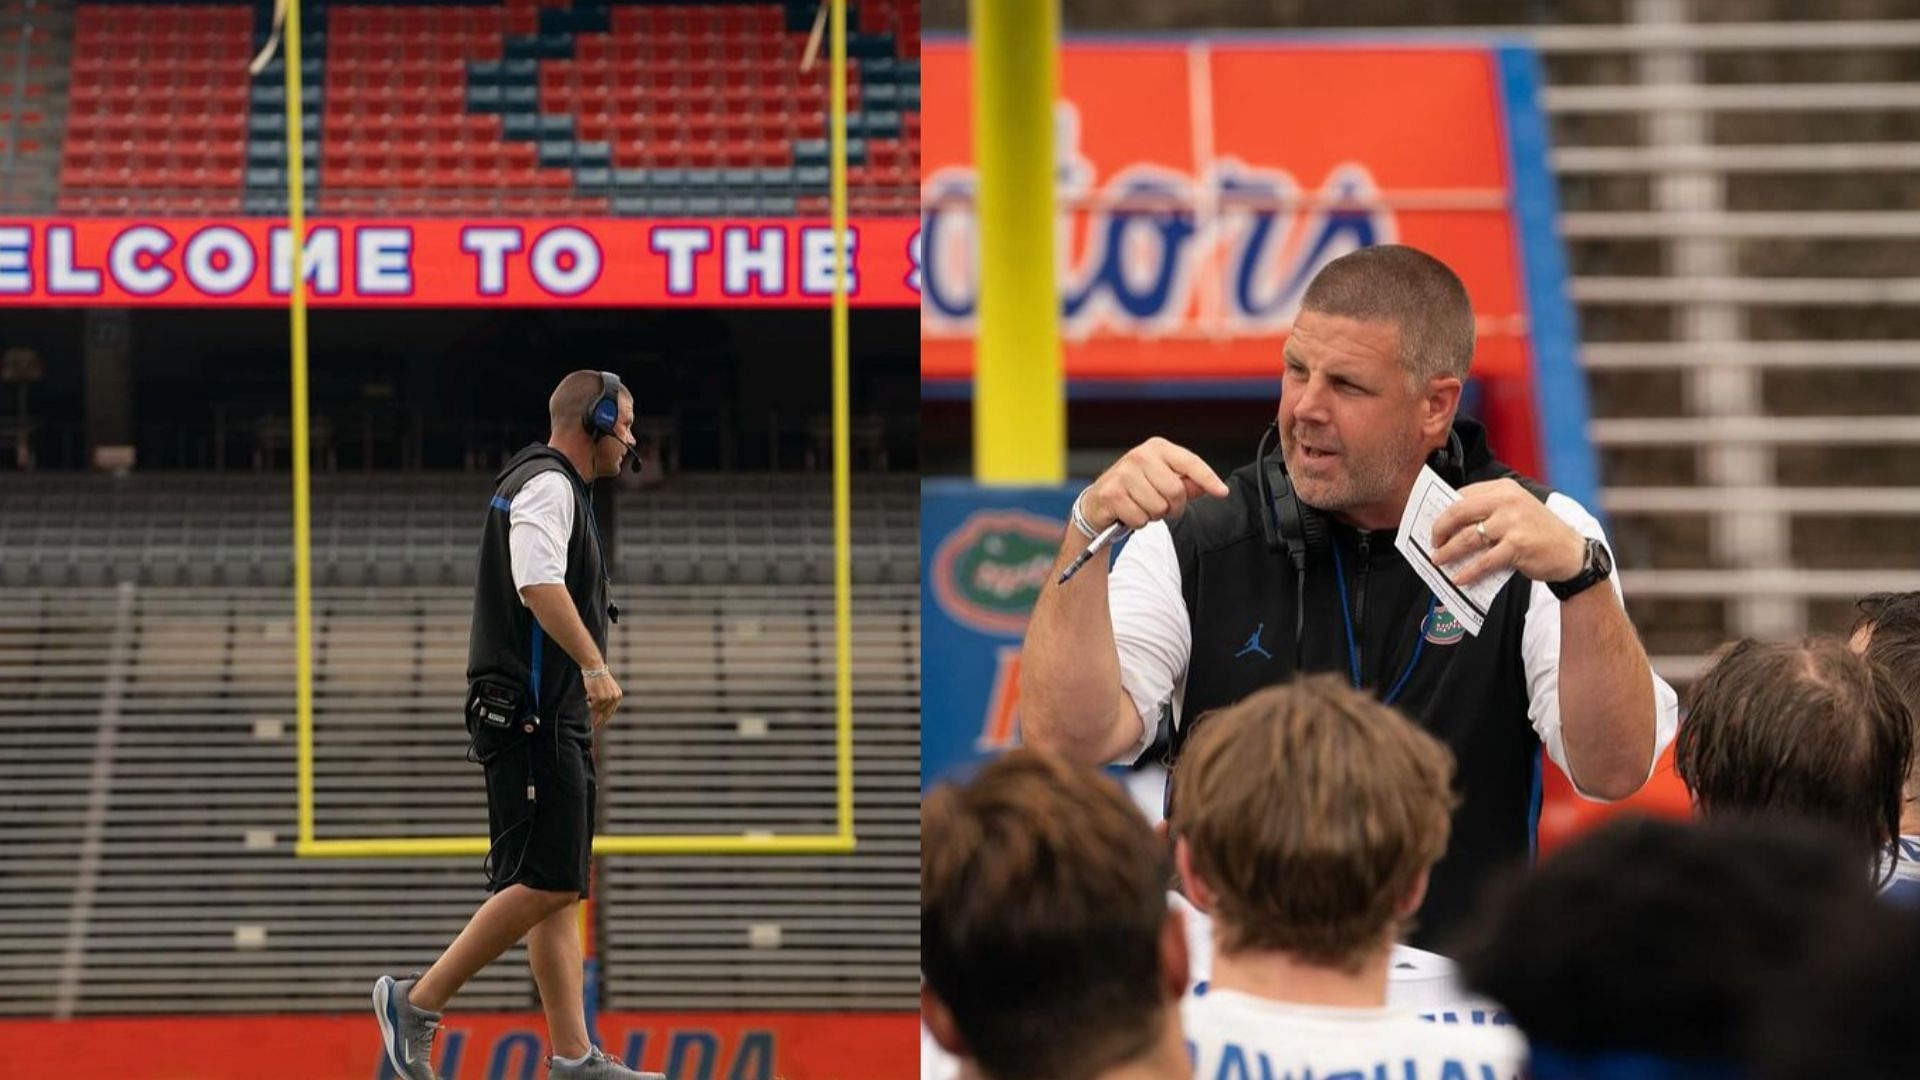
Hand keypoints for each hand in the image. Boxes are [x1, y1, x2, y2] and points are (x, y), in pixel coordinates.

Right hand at [584, 669, 622, 729]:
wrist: (595, 668)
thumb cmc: (599, 677)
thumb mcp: (607, 689)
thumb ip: (606, 700)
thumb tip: (600, 713)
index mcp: (618, 696)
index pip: (612, 711)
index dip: (605, 718)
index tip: (600, 724)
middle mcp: (615, 698)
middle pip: (606, 713)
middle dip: (600, 720)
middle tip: (595, 726)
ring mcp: (608, 698)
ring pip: (598, 710)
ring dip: (592, 708)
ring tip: (588, 702)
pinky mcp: (600, 698)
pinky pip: (593, 706)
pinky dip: (589, 703)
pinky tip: (587, 698)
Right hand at [1082, 437, 1229, 531]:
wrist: (1099, 501)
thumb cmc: (1137, 489)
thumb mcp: (1163, 481)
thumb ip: (1188, 484)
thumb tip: (1210, 487)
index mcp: (1157, 448)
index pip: (1190, 462)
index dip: (1208, 479)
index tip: (1222, 492)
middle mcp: (1140, 455)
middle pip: (1176, 491)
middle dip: (1173, 507)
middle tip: (1162, 507)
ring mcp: (1124, 473)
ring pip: (1158, 507)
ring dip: (1153, 515)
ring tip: (1142, 507)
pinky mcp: (1112, 493)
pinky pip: (1140, 518)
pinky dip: (1138, 522)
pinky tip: (1129, 512)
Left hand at [1429, 478, 1586, 587]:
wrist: (1570, 552)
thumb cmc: (1537, 532)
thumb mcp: (1515, 511)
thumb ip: (1488, 512)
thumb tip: (1450, 527)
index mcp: (1504, 488)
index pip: (1463, 495)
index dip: (1443, 511)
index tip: (1433, 524)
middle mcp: (1507, 501)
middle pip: (1459, 512)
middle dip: (1440, 529)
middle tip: (1432, 542)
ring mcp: (1512, 523)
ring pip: (1467, 538)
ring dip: (1448, 551)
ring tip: (1438, 560)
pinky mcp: (1517, 546)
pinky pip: (1484, 561)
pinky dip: (1468, 571)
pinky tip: (1459, 578)